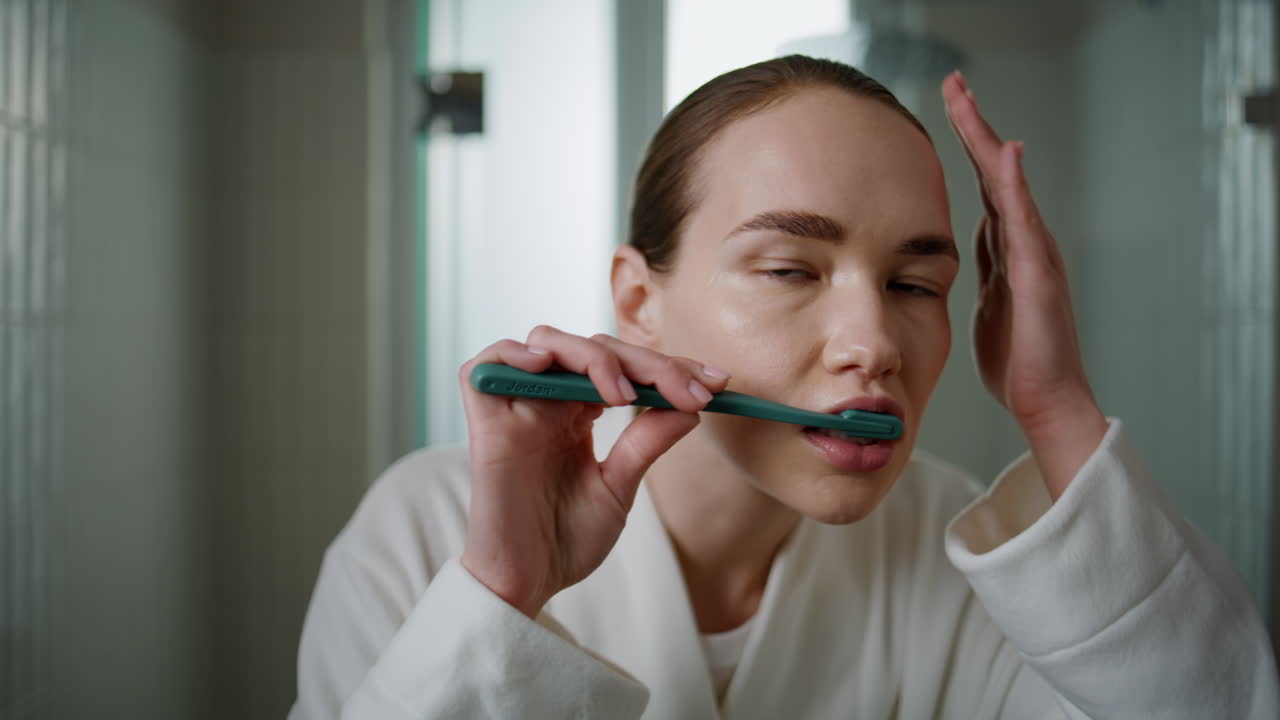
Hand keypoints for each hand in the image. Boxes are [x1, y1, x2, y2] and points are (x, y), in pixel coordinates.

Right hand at [458, 326, 729, 616]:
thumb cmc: (566, 541)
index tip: (717, 383)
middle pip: (595, 348)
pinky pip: (484, 366)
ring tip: (623, 394)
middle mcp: (547, 403)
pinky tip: (547, 366)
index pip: (624, 367)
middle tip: (689, 392)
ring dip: (592, 356)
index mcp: (577, 415)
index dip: (669, 367)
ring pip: (546, 342)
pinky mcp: (485, 423)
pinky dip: (513, 354)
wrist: (527, 584)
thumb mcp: (620, 486)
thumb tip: (691, 406)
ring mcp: (515, 409)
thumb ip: (646, 442)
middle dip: (649, 363)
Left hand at [942, 72, 1107, 498]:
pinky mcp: (1039, 277)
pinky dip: (1016, 187)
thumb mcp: (986, 303)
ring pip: (1008, 186)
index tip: (947, 107)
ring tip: (968, 102)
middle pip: (996, 172)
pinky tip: (1006, 154)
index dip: (968, 146)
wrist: (1044, 400)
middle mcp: (1025, 243)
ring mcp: (1036, 256)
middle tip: (955, 83)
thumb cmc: (1015, 360)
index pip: (984, 185)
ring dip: (988, 141)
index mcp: (1007, 249)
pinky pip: (1025, 224)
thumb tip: (962, 246)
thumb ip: (981, 269)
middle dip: (975, 126)